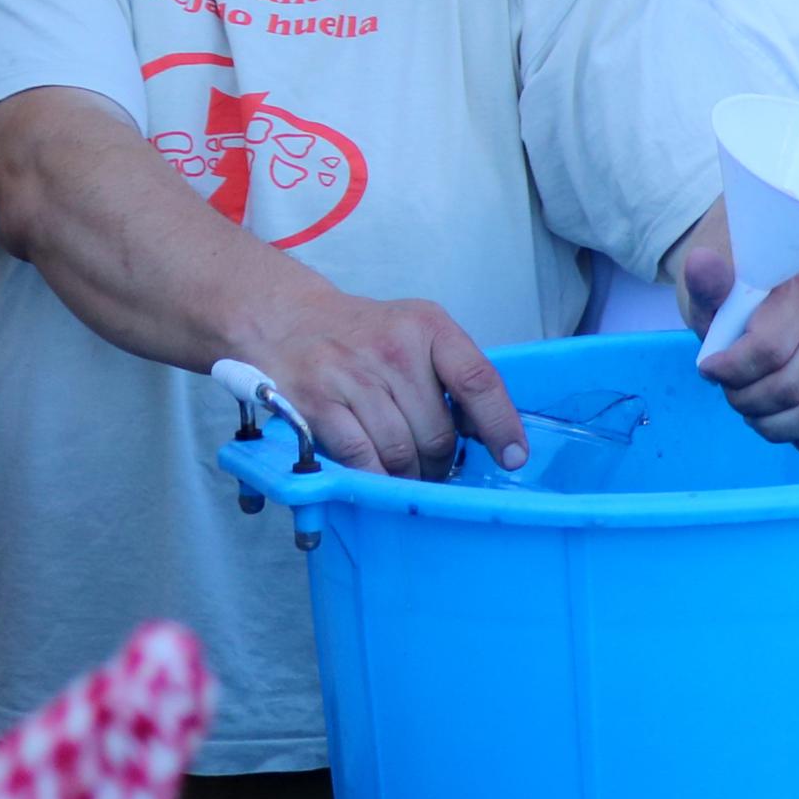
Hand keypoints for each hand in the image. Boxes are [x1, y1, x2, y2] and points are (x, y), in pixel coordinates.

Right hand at [232, 282, 519, 479]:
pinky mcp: (317, 404)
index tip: (513, 456)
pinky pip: (361, 458)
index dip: (501, 424)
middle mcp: (394, 349)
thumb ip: (453, 371)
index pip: (479, 380)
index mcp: (429, 328)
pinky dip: (375, 478)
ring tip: (409, 476)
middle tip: (437, 471)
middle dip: (443, 463)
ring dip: (410, 476)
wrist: (286, 320)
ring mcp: (353, 377)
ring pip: (402, 451)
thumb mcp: (417, 330)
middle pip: (438, 431)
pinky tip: (379, 479)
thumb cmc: (363, 333)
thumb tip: (485, 430)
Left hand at [682, 248, 798, 453]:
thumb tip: (700, 261)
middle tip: (731, 392)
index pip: (768, 351)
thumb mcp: (717, 294)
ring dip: (773, 426)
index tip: (709, 369)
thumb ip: (708, 284)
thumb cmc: (742, 305)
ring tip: (754, 412)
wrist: (779, 305)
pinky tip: (786, 426)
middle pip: (788, 389)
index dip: (730, 372)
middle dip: (746, 401)